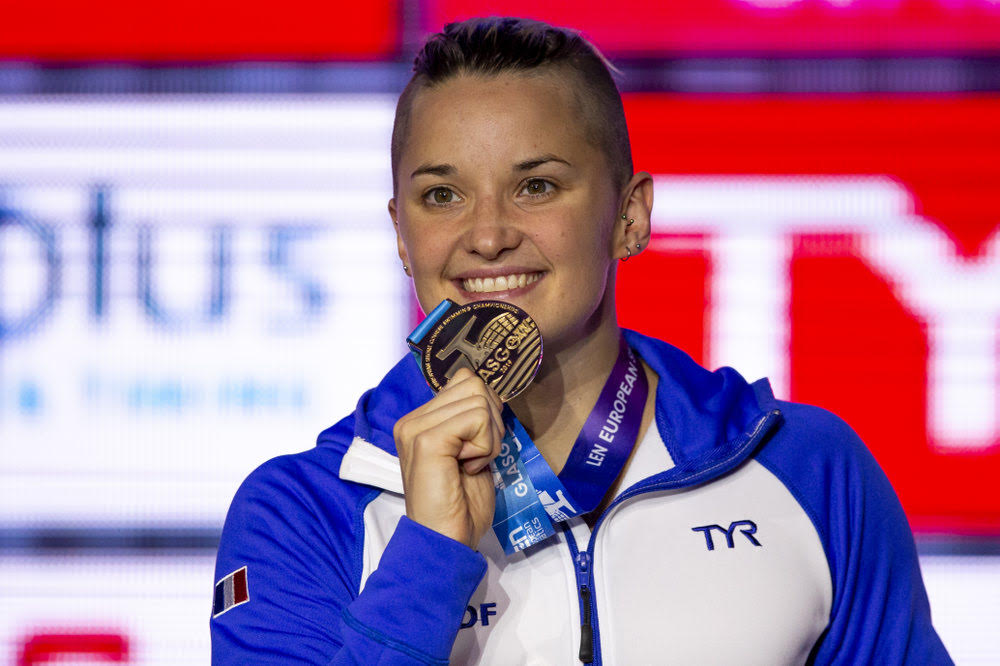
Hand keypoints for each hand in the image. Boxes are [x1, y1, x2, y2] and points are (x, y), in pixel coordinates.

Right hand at [393, 367, 504, 548]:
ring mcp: (416, 428)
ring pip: (479, 401)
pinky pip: (477, 418)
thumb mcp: (471, 451)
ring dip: (489, 437)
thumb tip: (493, 392)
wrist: (445, 542)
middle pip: (474, 385)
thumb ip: (473, 420)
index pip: (465, 381)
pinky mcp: (426, 440)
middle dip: (491, 423)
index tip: (476, 447)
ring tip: (470, 464)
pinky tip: (469, 468)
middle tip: (475, 457)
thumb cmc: (461, 504)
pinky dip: (485, 446)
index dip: (486, 411)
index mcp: (420, 420)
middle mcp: (413, 419)